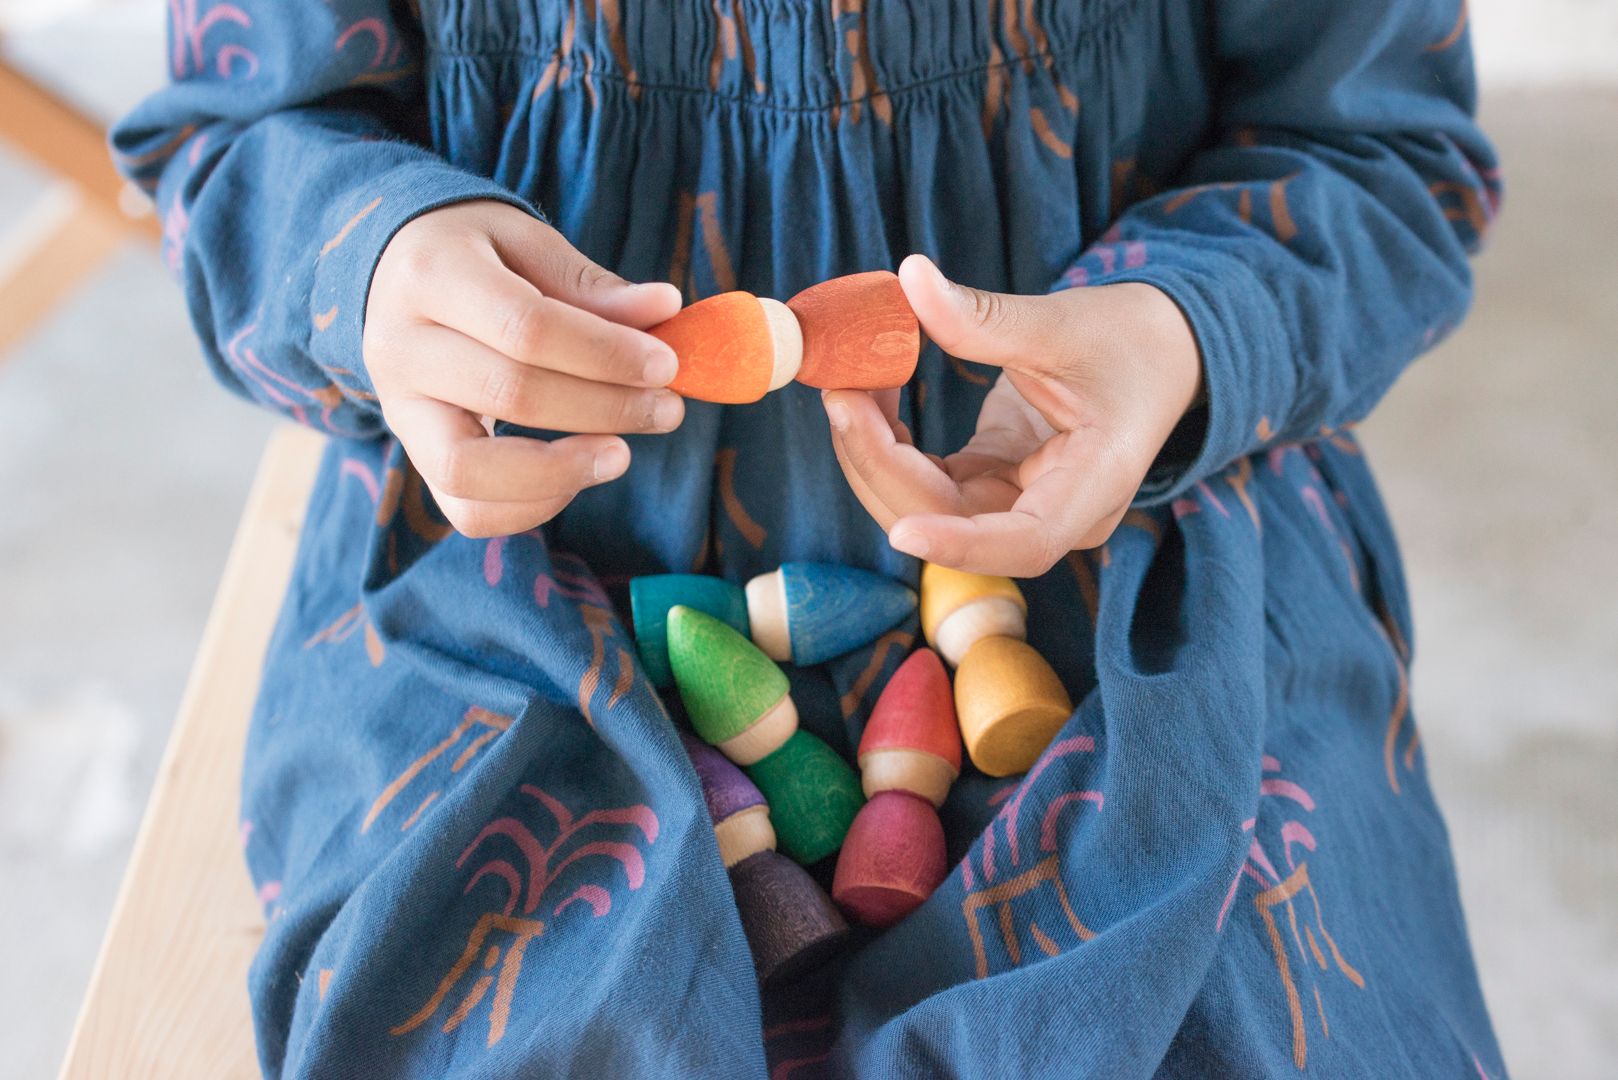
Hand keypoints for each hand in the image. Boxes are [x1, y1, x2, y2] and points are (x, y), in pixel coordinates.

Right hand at [365, 200, 683, 536]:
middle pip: (510, 394)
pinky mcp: (413, 454)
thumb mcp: (528, 243)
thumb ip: (592, 285)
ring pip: (470, 470)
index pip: (526, 327)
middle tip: (667, 409)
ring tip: (621, 454)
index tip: (666, 364)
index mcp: (431, 276)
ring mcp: (397, 409)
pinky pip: (466, 509)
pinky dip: (530, 508)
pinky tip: (578, 474)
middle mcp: (399, 346)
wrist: (393, 273)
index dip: (605, 353)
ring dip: (561, 473)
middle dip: (605, 408)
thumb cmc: (475, 253)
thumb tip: (666, 308)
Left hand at [824, 254, 1201, 577]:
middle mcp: (1052, 513)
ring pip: (926, 508)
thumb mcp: (1063, 324)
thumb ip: (984, 317)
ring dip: (875, 455)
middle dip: (886, 467)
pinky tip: (868, 394)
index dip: (961, 546)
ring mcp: (1016, 502)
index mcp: (1093, 486)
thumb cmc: (1129, 340)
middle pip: (954, 523)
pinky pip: (925, 480)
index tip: (904, 534)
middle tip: (841, 394)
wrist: (1158, 348)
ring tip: (847, 384)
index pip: (1025, 542)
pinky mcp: (989, 481)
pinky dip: (887, 442)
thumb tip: (909, 279)